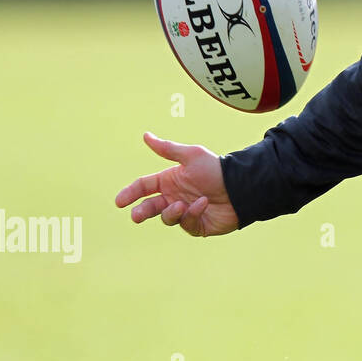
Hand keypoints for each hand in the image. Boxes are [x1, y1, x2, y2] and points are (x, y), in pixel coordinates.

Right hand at [115, 132, 239, 236]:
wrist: (242, 186)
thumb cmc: (216, 169)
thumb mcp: (191, 156)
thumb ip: (167, 149)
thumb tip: (145, 135)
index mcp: (170, 180)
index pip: (143, 187)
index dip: (130, 193)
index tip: (119, 202)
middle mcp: (174, 197)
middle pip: (149, 207)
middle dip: (141, 212)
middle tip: (137, 216)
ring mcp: (185, 212)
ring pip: (166, 218)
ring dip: (172, 212)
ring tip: (182, 205)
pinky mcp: (197, 225)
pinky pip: (186, 223)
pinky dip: (192, 214)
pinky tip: (203, 204)